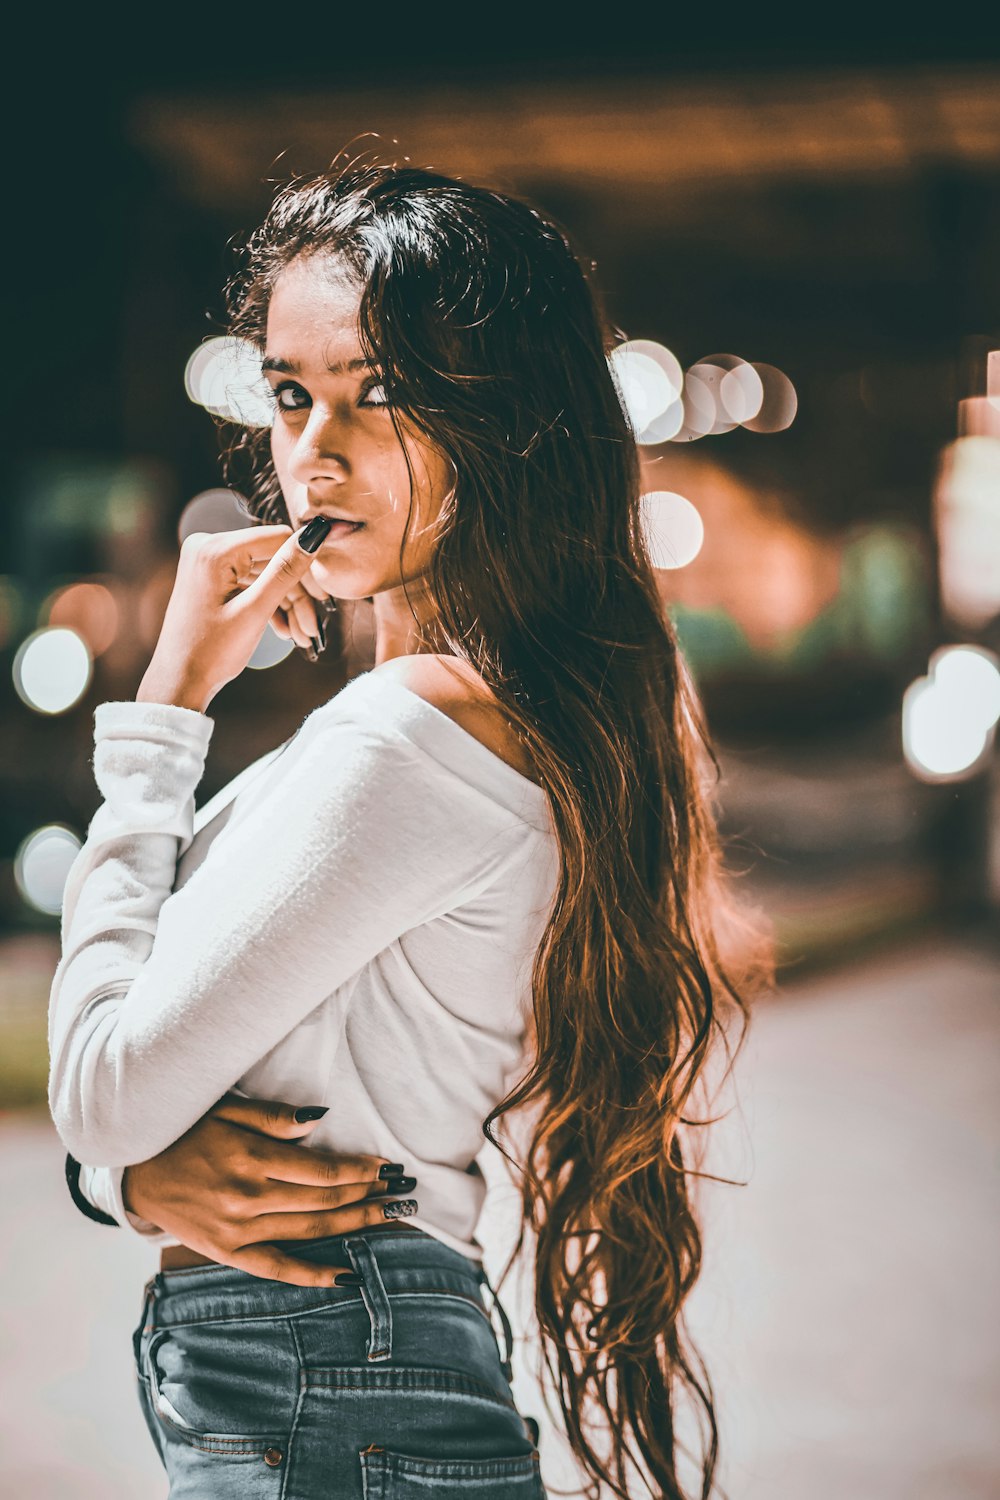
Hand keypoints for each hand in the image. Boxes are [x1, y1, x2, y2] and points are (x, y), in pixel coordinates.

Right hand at [121, 1094, 412, 1285]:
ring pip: (309, 1231)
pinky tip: (346, 1275)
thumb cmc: (188, 1132)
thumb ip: (274, 1118)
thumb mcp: (228, 1110)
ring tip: (389, 1218)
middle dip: (368, 1196)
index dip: (360, 1170)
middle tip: (404, 1193)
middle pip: (324, 1202)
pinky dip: (312, 1274)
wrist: (139, 1172)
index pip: (323, 1171)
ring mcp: (239, 1230)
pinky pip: (277, 1268)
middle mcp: (248, 1198)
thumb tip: (319, 1121)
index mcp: (252, 1160)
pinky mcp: (228, 1253)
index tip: (388, 1166)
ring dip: (353, 1226)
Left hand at [137, 520, 333, 712]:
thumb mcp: (255, 611)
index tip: (323, 598)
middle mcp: (207, 547)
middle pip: (271, 559)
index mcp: (214, 549)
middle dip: (296, 594)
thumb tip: (313, 535)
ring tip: (301, 636)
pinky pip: (250, 583)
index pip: (277, 538)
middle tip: (312, 627)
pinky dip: (269, 605)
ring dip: (286, 604)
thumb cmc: (210, 652)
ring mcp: (208, 563)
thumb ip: (285, 570)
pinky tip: (284, 630)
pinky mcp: (211, 579)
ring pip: (264, 574)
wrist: (179, 682)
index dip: (305, 566)